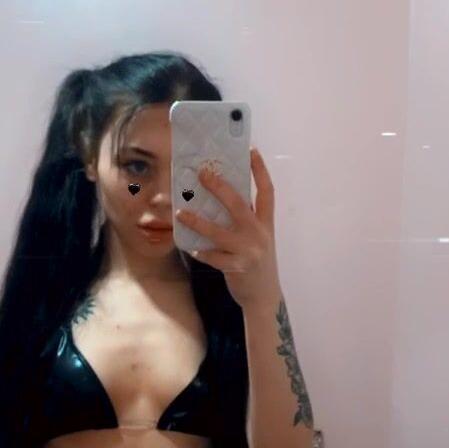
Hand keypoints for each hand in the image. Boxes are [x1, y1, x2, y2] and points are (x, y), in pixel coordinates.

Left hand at [175, 147, 280, 307]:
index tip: (251, 151)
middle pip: (239, 204)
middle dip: (220, 188)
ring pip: (219, 232)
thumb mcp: (260, 239)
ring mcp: (248, 251)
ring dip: (198, 221)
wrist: (265, 296)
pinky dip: (201, 252)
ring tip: (181, 213)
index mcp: (267, 224)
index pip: (267, 191)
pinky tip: (191, 247)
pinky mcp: (237, 267)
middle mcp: (259, 234)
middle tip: (203, 174)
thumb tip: (223, 198)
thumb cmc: (258, 263)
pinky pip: (213, 257)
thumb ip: (248, 221)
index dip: (260, 171)